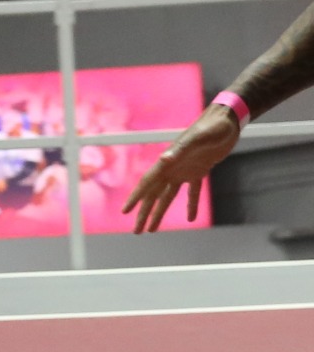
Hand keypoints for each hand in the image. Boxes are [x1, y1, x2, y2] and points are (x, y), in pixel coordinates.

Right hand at [121, 105, 239, 231]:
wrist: (226, 120)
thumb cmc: (211, 127)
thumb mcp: (197, 138)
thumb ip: (179, 149)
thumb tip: (163, 159)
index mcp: (167, 162)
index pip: (147, 184)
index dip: (136, 198)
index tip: (125, 212)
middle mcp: (172, 168)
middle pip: (154, 195)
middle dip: (144, 213)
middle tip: (137, 231)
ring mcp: (184, 170)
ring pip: (168, 196)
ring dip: (160, 212)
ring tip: (153, 229)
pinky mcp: (199, 171)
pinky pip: (193, 192)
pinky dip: (191, 205)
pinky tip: (191, 218)